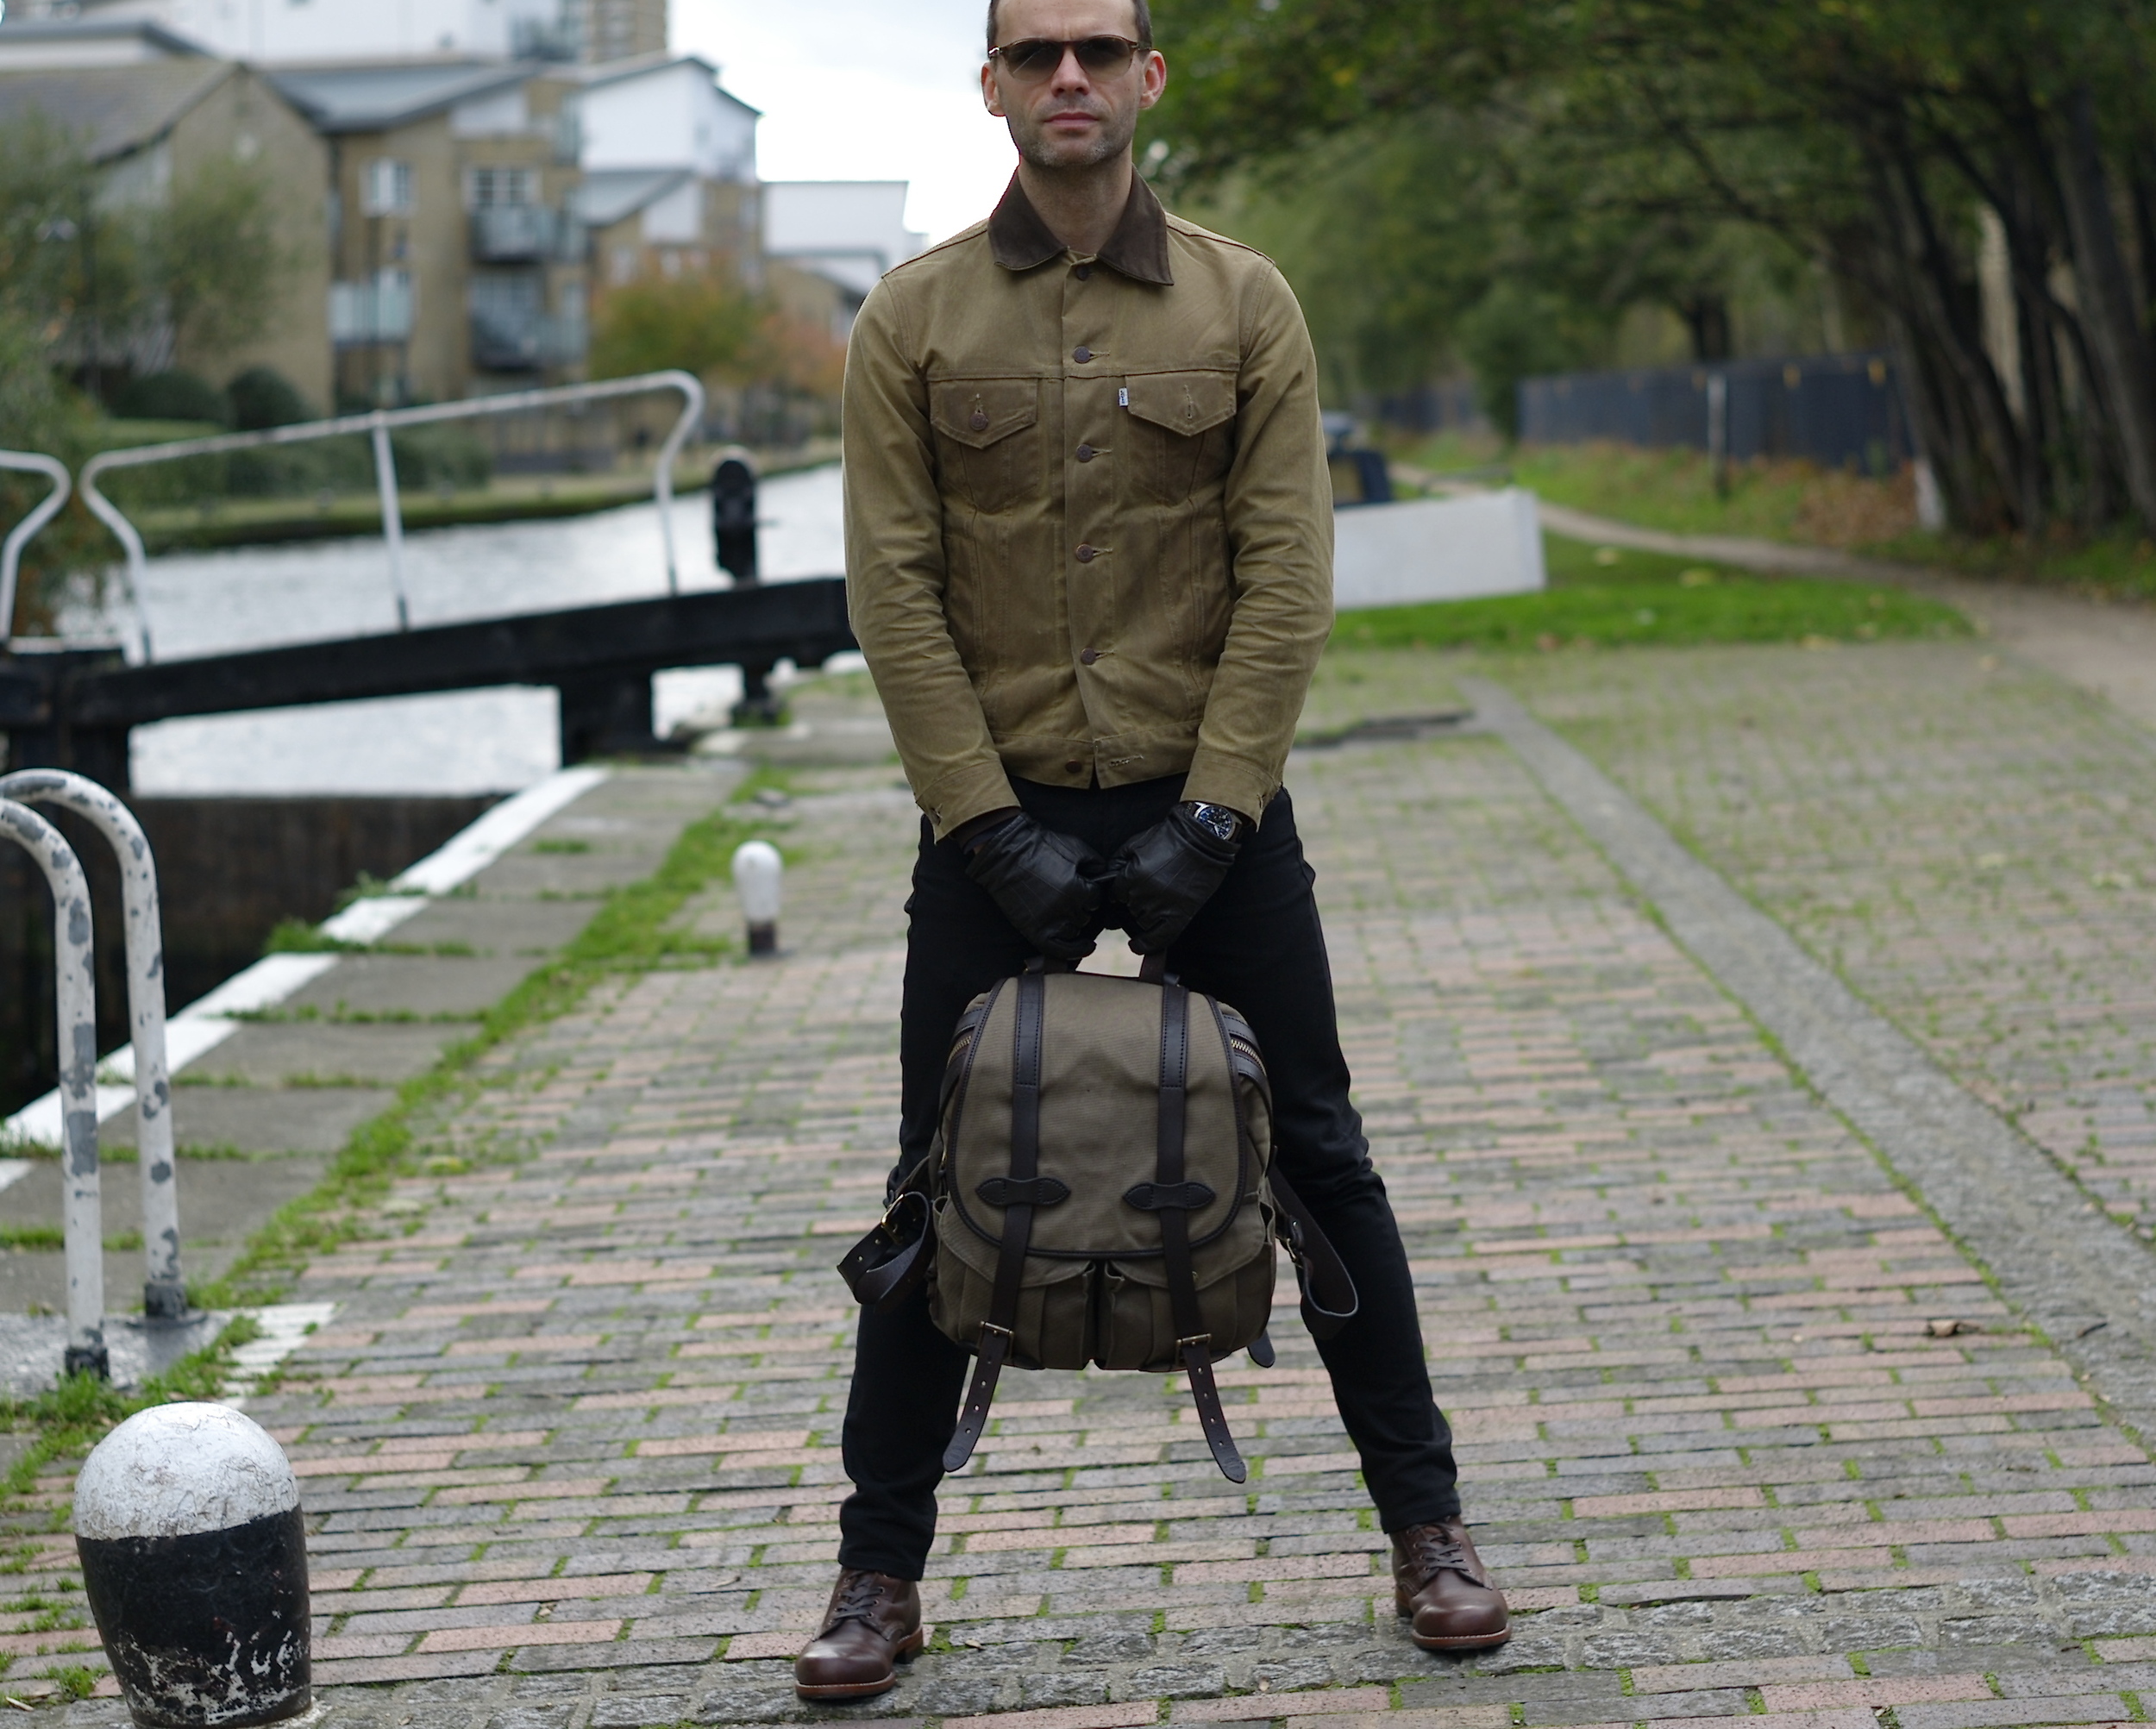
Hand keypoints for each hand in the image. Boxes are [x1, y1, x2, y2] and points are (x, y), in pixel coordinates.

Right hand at [962, 812, 1108, 959]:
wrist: (1006, 854)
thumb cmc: (1040, 847)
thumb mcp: (1075, 846)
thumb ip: (1096, 863)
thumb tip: (1106, 876)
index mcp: (1077, 889)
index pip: (1097, 899)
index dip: (1091, 892)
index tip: (1083, 886)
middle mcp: (1066, 908)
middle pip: (1086, 915)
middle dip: (1081, 905)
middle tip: (1069, 893)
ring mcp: (1050, 922)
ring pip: (1075, 930)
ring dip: (1074, 920)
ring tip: (1063, 908)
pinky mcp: (1035, 931)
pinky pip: (1060, 950)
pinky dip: (1074, 951)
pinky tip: (1085, 946)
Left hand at [1106, 804, 1243, 953]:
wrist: (1201, 840)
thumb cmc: (1168, 838)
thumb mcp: (1135, 843)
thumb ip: (1117, 862)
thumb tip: (1107, 879)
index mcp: (1132, 877)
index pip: (1114, 896)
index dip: (1116, 896)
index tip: (1121, 895)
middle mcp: (1144, 895)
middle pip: (1126, 911)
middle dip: (1128, 906)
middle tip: (1137, 897)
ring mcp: (1163, 907)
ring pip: (1140, 923)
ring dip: (1139, 919)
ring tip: (1146, 909)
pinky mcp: (1180, 915)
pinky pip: (1159, 939)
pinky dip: (1147, 945)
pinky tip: (1138, 945)